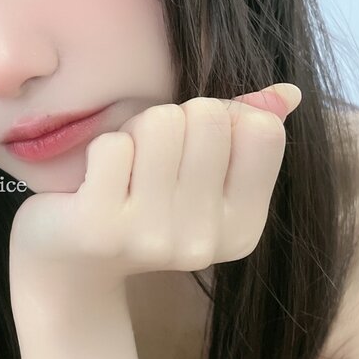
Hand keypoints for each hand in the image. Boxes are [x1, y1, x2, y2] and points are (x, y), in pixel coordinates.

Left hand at [8, 84, 301, 299]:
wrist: (71, 264)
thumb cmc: (141, 201)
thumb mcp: (201, 173)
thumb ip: (246, 132)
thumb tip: (287, 93)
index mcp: (243, 231)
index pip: (261, 131)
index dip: (223, 119)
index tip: (194, 150)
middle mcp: (204, 243)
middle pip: (208, 117)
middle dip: (175, 121)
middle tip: (151, 160)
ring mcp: (153, 239)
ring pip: (161, 123)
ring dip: (136, 131)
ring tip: (124, 168)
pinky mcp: (101, 229)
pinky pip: (114, 145)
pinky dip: (101, 150)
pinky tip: (95, 183)